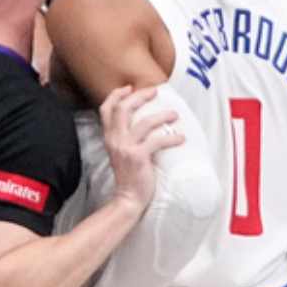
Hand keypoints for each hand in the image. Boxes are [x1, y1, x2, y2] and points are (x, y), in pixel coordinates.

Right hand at [98, 85, 182, 208]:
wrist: (127, 198)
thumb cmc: (128, 175)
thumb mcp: (120, 152)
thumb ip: (124, 137)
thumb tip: (139, 122)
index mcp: (109, 137)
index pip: (106, 109)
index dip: (116, 95)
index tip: (128, 87)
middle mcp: (115, 140)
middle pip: (124, 109)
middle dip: (140, 96)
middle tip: (155, 92)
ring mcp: (126, 148)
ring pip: (144, 123)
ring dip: (162, 116)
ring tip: (174, 114)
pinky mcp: (138, 157)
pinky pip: (157, 141)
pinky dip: (171, 138)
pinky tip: (181, 138)